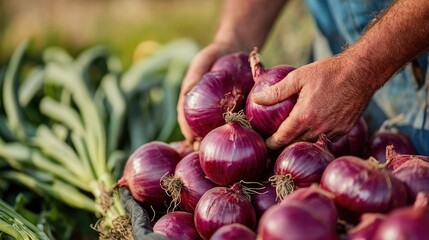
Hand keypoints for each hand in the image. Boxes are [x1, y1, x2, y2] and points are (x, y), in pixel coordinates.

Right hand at [177, 42, 247, 142]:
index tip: (190, 140)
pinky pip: (236, 120)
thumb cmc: (215, 54)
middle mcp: (206, 107)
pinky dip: (235, 129)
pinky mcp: (236, 107)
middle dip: (201, 140)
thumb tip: (186, 93)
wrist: (236, 47)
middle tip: (204, 150)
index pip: (186, 118)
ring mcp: (221, 109)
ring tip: (221, 150)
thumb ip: (195, 75)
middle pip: (200, 128)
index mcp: (193, 100)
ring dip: (217, 139)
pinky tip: (241, 137)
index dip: (187, 130)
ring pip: (217, 127)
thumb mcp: (203, 61)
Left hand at [252, 54, 376, 148]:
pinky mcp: (344, 130)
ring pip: (311, 143)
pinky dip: (317, 137)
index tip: (265, 144)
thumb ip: (276, 91)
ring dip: (300, 142)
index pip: (282, 138)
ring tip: (291, 139)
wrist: (361, 72)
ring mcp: (333, 130)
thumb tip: (256, 99)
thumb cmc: (328, 72)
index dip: (271, 143)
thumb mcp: (298, 77)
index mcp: (304, 116)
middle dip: (283, 145)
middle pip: (295, 144)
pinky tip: (311, 131)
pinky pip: (326, 139)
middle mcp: (319, 128)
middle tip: (274, 142)